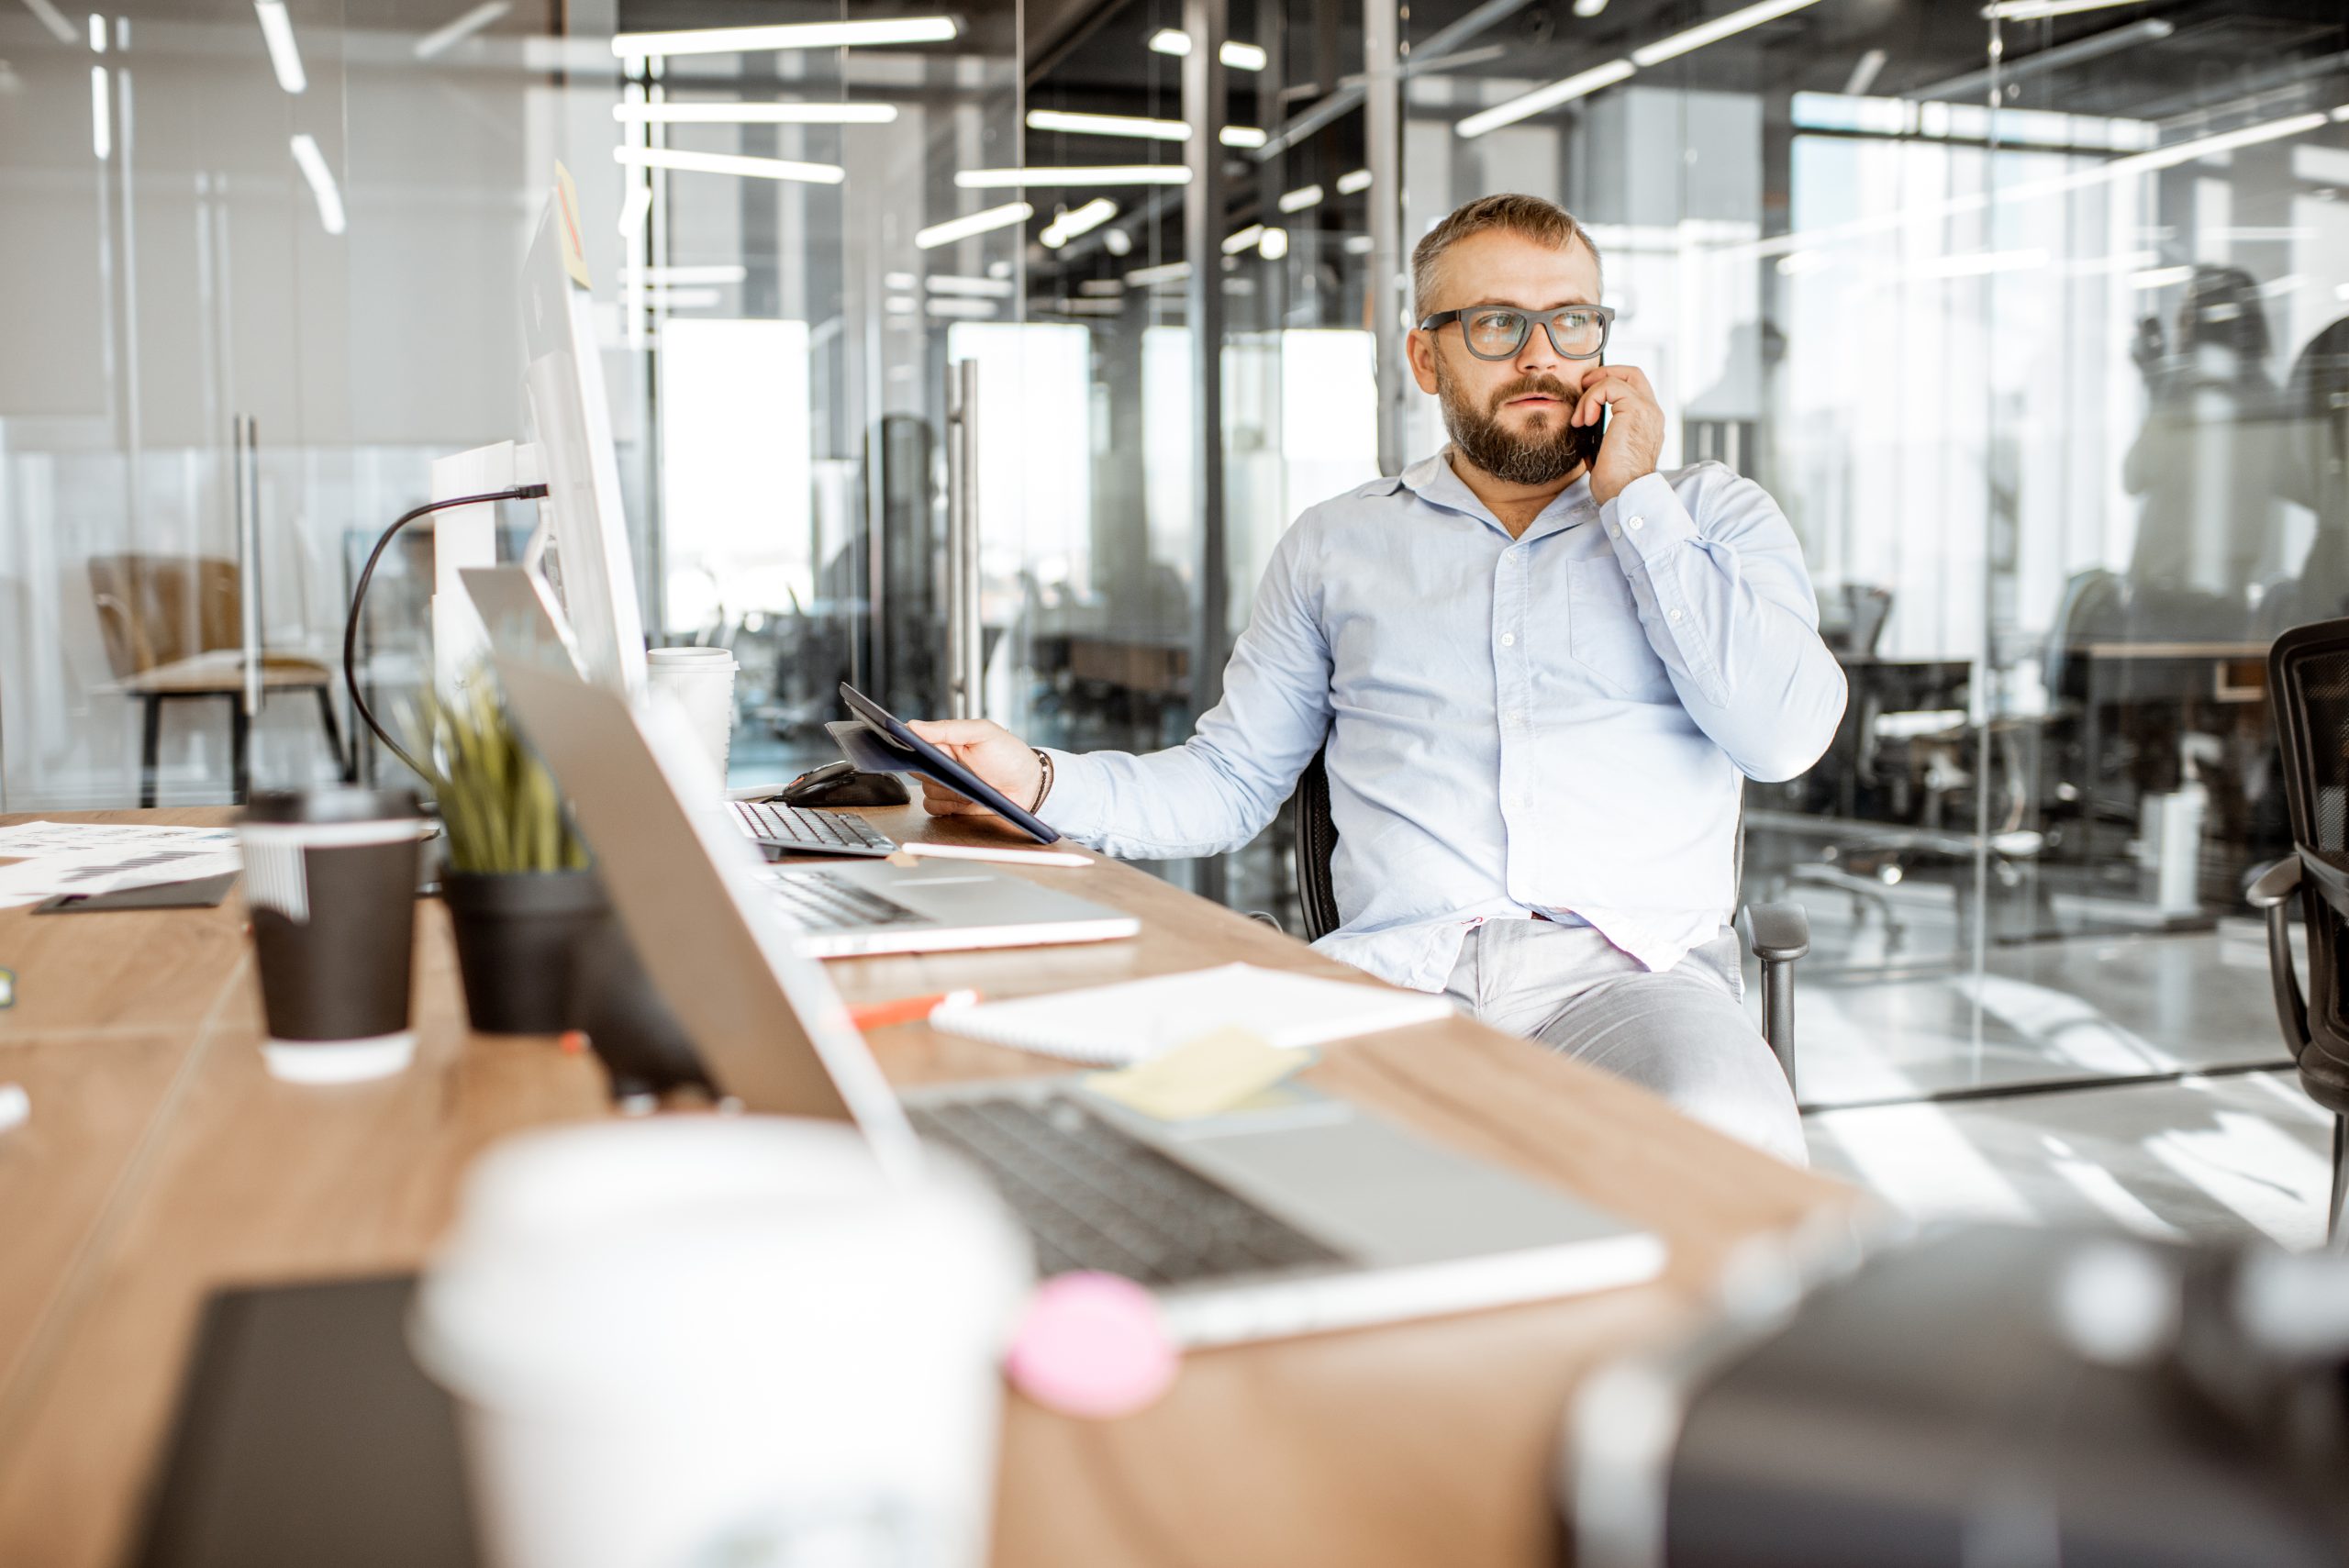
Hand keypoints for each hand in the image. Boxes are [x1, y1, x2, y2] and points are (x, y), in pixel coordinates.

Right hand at [903, 718, 1043, 816]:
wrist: (1028, 787)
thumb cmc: (1009, 756)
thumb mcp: (983, 733)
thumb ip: (948, 728)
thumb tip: (913, 725)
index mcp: (946, 741)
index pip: (916, 741)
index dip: (914, 747)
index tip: (921, 751)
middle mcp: (942, 762)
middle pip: (917, 768)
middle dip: (935, 771)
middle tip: (958, 768)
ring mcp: (945, 784)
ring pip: (925, 789)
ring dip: (945, 790)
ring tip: (970, 784)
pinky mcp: (949, 804)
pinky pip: (932, 807)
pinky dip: (945, 805)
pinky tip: (963, 800)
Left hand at [1575, 363, 1664, 508]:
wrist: (1624, 494)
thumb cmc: (1615, 483)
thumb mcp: (1606, 453)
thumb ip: (1602, 434)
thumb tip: (1584, 426)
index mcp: (1648, 423)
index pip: (1634, 388)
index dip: (1609, 384)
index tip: (1587, 398)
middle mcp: (1652, 413)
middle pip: (1632, 373)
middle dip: (1603, 374)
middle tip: (1583, 386)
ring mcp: (1647, 409)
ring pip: (1617, 378)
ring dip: (1591, 394)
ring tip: (1580, 420)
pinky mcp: (1635, 409)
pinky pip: (1609, 387)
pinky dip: (1591, 399)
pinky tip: (1585, 421)